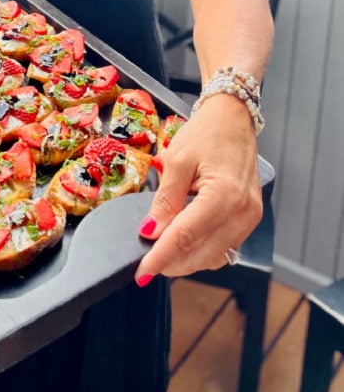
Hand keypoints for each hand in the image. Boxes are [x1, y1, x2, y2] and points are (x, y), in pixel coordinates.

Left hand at [134, 94, 262, 283]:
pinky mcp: (250, 219)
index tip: (141, 273)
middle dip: (171, 262)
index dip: (160, 258)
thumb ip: (165, 199)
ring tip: (162, 250)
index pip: (186, 237)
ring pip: (214, 256)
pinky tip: (185, 242)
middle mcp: (243, 211)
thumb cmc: (207, 133)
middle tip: (146, 261)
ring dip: (187, 260)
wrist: (233, 119)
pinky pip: (225, 247)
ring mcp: (251, 218)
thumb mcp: (178, 160)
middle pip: (202, 254)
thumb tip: (151, 231)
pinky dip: (203, 251)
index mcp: (225, 194)